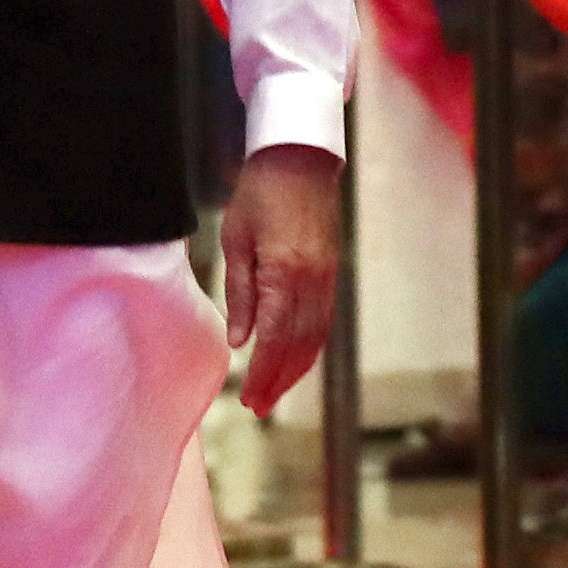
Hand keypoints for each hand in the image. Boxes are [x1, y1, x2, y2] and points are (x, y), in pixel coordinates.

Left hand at [221, 144, 341, 419]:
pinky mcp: (331, 274)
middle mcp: (313, 282)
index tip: (250, 399)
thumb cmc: (259, 194)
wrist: (300, 160)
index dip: (264, 373)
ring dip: (296, 370)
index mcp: (285, 273)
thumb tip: (241, 340)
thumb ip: (241, 293)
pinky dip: (309, 348)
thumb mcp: (237, 239)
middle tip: (259, 408)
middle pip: (299, 346)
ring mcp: (327, 279)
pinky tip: (294, 361)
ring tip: (274, 393)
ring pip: (315, 338)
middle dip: (279, 381)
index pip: (275, 338)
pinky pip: (323, 322)